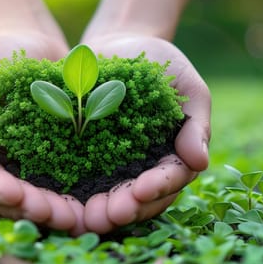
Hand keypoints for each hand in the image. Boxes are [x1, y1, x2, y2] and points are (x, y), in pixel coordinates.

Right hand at [0, 31, 87, 234]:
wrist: (33, 48)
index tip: (15, 193)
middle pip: (1, 198)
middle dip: (27, 209)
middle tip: (55, 216)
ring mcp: (12, 169)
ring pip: (26, 201)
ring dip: (48, 212)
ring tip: (73, 220)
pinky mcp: (40, 166)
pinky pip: (50, 189)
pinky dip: (65, 200)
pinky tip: (86, 209)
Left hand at [80, 34, 210, 233]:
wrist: (117, 44)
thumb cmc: (159, 61)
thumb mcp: (185, 84)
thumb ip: (196, 120)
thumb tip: (200, 161)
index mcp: (172, 154)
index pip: (170, 178)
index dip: (157, 187)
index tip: (141, 190)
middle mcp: (144, 167)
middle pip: (140, 198)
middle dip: (126, 209)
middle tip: (109, 216)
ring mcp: (114, 165)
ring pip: (111, 197)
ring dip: (100, 211)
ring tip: (86, 219)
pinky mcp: (84, 157)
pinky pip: (80, 180)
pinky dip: (74, 195)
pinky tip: (62, 203)